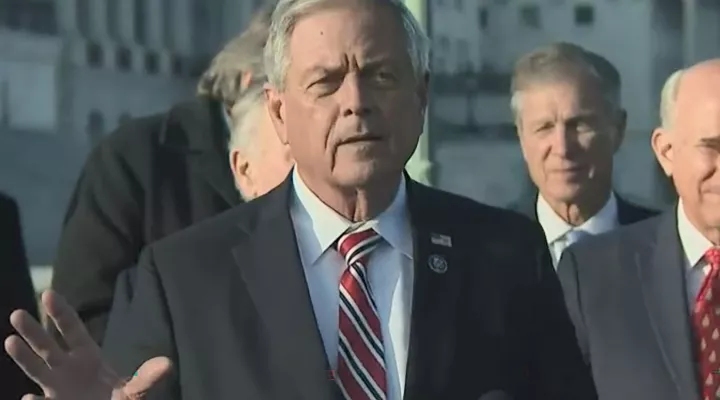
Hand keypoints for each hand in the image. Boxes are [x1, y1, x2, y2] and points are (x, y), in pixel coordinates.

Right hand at [4, 290, 171, 399]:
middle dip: (34, 331)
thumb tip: (167, 364)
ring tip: (9, 341)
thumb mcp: (134, 391)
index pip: (72, 329)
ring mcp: (57, 389)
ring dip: (24, 358)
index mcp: (87, 356)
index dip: (62, 312)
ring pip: (38, 371)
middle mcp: (67, 369)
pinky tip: (27, 398)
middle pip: (48, 346)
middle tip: (17, 314)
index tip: (48, 293)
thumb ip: (146, 379)